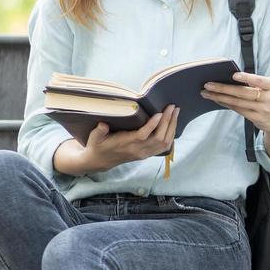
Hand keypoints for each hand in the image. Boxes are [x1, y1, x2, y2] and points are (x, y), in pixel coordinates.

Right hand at [55, 105, 179, 174]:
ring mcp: (144, 153)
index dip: (152, 125)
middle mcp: (138, 150)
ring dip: (172, 127)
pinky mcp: (147, 154)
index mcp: (126, 144)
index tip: (160, 113)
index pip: (143, 136)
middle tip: (172, 107)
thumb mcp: (94, 138)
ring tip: (175, 113)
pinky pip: (164, 147)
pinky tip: (172, 124)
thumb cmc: (98, 146)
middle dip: (168, 122)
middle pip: (158, 138)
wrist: (100, 161)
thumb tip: (103, 125)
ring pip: (164, 143)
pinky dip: (171, 135)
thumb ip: (99, 131)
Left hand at [200, 71, 269, 136]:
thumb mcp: (269, 89)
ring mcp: (263, 110)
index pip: (259, 80)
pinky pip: (238, 110)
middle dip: (223, 88)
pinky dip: (226, 104)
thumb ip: (254, 83)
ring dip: (220, 97)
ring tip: (207, 93)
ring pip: (238, 102)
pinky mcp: (257, 119)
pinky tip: (217, 100)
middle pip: (243, 92)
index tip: (233, 75)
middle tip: (208, 84)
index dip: (246, 78)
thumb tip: (228, 78)